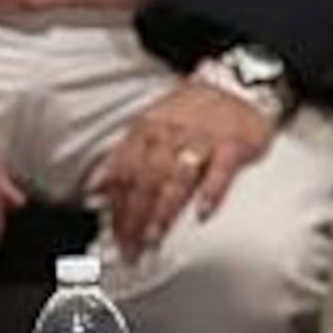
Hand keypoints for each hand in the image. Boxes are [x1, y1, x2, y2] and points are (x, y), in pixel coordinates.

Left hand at [88, 79, 274, 263]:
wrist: (238, 83)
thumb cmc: (193, 109)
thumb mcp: (152, 124)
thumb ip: (125, 155)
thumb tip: (95, 187)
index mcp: (148, 128)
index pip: (124, 172)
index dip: (115, 206)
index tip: (113, 236)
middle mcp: (171, 133)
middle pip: (145, 180)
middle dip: (134, 217)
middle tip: (130, 248)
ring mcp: (203, 139)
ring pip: (176, 178)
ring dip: (162, 210)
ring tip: (154, 238)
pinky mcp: (233, 144)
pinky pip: (220, 171)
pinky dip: (210, 192)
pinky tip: (202, 214)